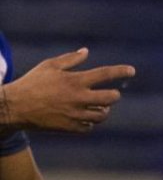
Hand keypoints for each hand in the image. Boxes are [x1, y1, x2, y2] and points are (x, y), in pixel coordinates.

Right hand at [0, 48, 135, 133]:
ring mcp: (74, 115)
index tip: (132, 71)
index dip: (121, 71)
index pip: (105, 74)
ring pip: (102, 115)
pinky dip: (90, 122)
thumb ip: (70, 59)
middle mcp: (78, 98)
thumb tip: (86, 51)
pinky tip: (86, 117)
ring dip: (104, 110)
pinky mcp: (68, 128)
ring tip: (98, 106)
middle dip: (114, 95)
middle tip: (111, 93)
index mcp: (75, 81)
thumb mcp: (49, 66)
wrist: (13, 107)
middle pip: (111, 98)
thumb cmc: (31, 83)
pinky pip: (89, 127)